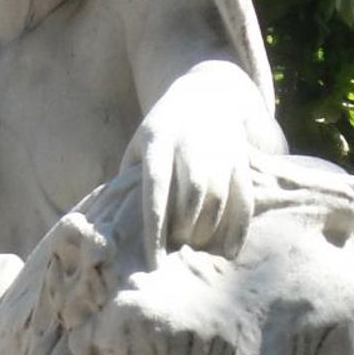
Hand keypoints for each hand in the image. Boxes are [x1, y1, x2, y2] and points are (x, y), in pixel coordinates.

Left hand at [128, 60, 274, 268]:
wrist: (208, 91)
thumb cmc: (161, 133)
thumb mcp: (138, 147)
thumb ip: (126, 182)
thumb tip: (109, 231)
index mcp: (159, 141)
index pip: (156, 189)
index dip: (155, 229)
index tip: (154, 263)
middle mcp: (192, 143)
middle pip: (191, 195)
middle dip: (184, 230)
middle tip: (177, 249)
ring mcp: (220, 149)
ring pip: (218, 198)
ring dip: (206, 230)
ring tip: (196, 246)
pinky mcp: (242, 158)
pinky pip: (244, 198)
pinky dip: (238, 227)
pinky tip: (230, 251)